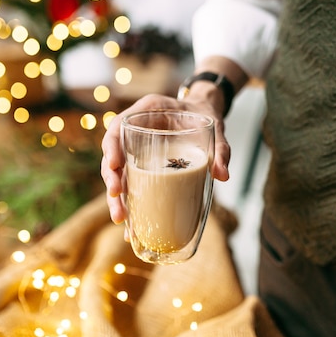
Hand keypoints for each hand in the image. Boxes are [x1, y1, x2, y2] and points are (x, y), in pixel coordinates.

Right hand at [100, 93, 230, 224]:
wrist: (204, 113)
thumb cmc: (205, 115)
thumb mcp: (215, 127)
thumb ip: (220, 149)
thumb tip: (223, 176)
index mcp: (146, 111)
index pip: (119, 126)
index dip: (112, 146)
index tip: (115, 165)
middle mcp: (135, 130)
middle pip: (113, 155)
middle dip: (112, 180)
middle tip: (118, 200)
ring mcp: (136, 149)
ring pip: (118, 173)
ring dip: (117, 197)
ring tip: (122, 219)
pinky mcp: (142, 165)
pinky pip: (131, 183)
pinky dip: (129, 203)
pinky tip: (131, 225)